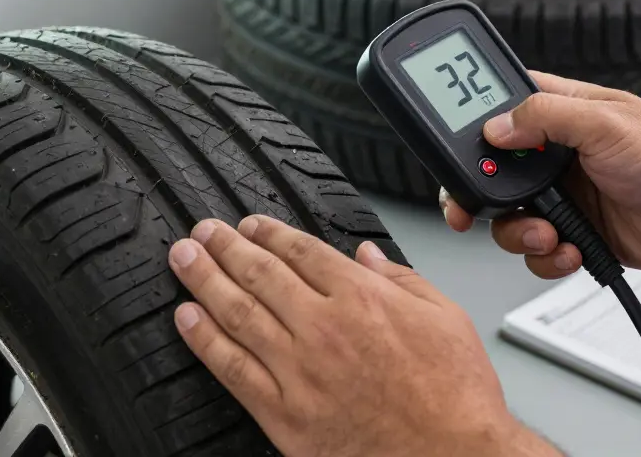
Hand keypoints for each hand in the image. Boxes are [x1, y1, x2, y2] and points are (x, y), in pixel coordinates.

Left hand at [167, 218, 558, 456]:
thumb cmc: (456, 396)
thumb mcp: (444, 317)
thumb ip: (401, 279)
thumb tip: (368, 255)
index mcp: (362, 298)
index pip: (301, 251)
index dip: (268, 232)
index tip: (249, 225)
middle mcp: (323, 327)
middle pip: (260, 273)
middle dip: (225, 246)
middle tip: (202, 231)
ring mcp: (299, 372)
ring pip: (237, 313)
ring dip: (204, 280)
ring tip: (184, 259)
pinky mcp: (285, 416)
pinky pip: (232, 369)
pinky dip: (205, 340)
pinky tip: (187, 319)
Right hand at [442, 72, 640, 278]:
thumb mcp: (604, 123)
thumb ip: (544, 118)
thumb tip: (495, 127)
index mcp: (559, 114)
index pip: (498, 108)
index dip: (470, 128)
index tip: (456, 152)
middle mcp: (555, 154)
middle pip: (490, 172)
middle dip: (478, 196)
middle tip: (471, 211)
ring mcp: (563, 195)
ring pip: (507, 218)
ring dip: (518, 233)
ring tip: (549, 233)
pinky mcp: (576, 233)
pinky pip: (537, 251)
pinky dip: (547, 257)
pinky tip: (573, 250)